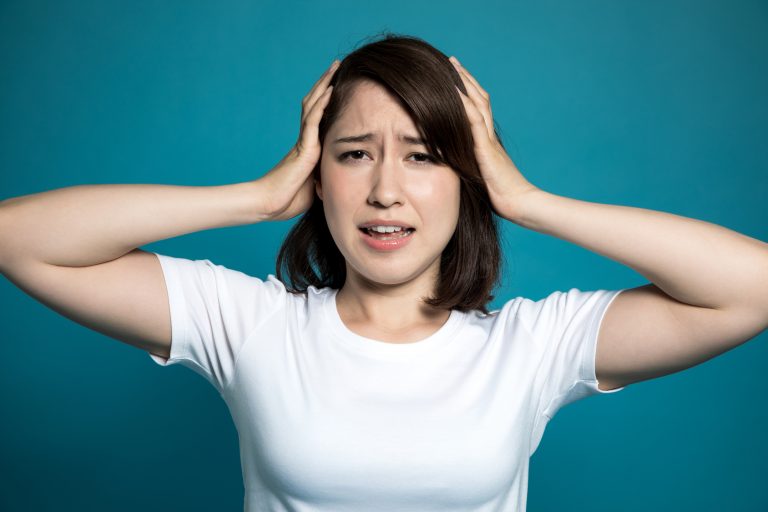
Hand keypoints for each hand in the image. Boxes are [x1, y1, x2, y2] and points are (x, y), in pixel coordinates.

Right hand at [255, 59, 338, 220]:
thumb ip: (326, 175)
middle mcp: (306, 140)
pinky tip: (331, 90)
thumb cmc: (289, 200)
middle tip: (336, 67)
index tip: (338, 86)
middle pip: (315, 104)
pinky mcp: (303, 148)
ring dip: (324, 85)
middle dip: (325, 84)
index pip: (319, 117)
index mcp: (309, 149)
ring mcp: (304, 142)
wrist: (269, 205)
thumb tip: (343, 176)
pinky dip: (322, 104)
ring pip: (314, 106)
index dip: (328, 101)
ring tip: (334, 67)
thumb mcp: (316, 186)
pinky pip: (313, 120)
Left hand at [450, 56, 539, 221]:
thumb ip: (470, 165)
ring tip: (451, 66)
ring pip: (477, 104)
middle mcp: (489, 136)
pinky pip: (474, 123)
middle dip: (464, 79)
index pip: (477, 109)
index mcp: (488, 141)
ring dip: (464, 84)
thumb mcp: (480, 176)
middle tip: (451, 61)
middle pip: (478, 98)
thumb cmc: (502, 196)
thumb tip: (452, 163)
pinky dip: (464, 106)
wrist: (521, 204)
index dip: (467, 92)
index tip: (454, 76)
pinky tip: (454, 93)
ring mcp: (489, 141)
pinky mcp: (486, 150)